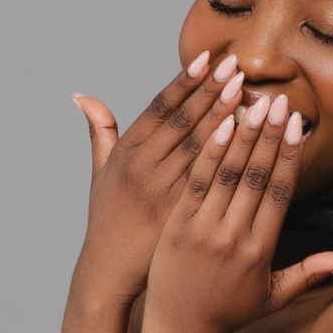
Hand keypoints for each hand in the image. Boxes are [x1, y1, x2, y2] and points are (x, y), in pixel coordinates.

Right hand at [70, 53, 241, 304]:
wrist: (110, 273)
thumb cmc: (108, 221)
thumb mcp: (99, 175)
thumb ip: (100, 133)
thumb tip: (83, 96)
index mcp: (125, 155)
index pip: (159, 109)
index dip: (184, 82)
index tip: (207, 58)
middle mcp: (142, 170)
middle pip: (183, 123)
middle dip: (210, 93)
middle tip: (236, 66)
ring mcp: (161, 193)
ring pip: (199, 148)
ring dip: (225, 118)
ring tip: (248, 93)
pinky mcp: (179, 216)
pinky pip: (210, 179)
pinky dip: (228, 156)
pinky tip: (248, 139)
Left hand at [140, 92, 332, 332]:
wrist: (179, 331)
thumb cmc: (229, 313)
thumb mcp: (275, 297)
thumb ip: (313, 273)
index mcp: (260, 251)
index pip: (279, 193)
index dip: (289, 156)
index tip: (297, 126)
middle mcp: (232, 237)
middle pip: (255, 177)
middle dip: (268, 136)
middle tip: (278, 101)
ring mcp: (202, 230)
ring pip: (226, 174)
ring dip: (240, 136)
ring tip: (251, 103)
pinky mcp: (176, 226)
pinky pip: (195, 182)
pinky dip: (207, 153)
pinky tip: (217, 125)